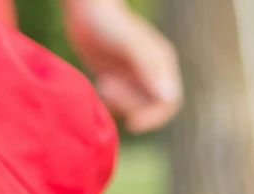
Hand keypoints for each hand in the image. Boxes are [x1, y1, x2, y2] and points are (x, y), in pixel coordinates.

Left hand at [62, 0, 182, 133]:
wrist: (84, 10)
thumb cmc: (107, 22)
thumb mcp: (129, 44)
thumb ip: (149, 67)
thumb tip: (169, 97)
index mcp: (162, 64)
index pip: (168, 102)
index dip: (154, 118)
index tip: (133, 122)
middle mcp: (152, 73)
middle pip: (150, 107)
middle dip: (129, 105)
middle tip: (108, 87)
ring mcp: (135, 77)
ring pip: (134, 107)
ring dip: (118, 103)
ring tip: (104, 83)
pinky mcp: (118, 79)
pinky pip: (120, 104)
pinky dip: (110, 102)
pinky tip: (100, 84)